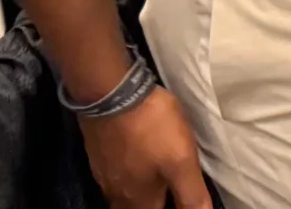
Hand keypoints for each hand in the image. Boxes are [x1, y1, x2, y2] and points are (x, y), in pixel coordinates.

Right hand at [80, 88, 212, 207]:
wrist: (111, 93)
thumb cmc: (152, 128)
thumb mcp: (181, 161)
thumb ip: (191, 194)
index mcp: (139, 199)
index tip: (181, 200)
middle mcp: (116, 192)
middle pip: (137, 208)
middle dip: (154, 204)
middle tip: (169, 194)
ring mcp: (104, 173)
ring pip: (123, 195)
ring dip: (141, 193)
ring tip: (158, 182)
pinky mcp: (99, 154)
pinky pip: (115, 175)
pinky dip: (130, 176)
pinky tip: (139, 162)